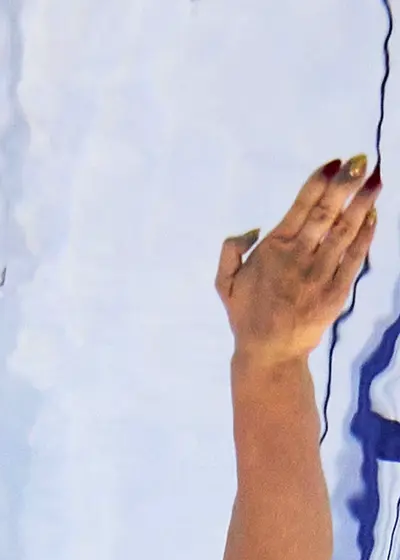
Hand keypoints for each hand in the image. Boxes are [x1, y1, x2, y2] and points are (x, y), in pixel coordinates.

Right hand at [216, 155, 379, 365]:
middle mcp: (299, 256)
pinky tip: (374, 216)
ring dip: (362, 203)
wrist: (269, 354)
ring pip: (345, 230)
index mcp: (274, 248)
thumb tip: (252, 230)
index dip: (319, 181)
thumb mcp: (225, 284)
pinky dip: (366, 235)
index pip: (301, 205)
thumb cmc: (248, 317)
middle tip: (362, 162)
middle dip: (346, 184)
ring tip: (376, 181)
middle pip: (327, 212)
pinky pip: (354, 257)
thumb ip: (231, 251)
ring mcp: (320, 274)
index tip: (335, 162)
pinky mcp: (336, 292)